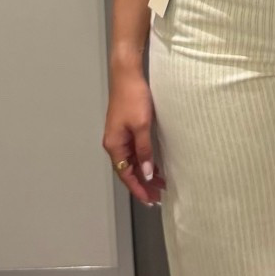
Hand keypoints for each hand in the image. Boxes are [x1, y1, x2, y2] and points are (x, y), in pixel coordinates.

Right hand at [103, 71, 164, 206]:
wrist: (127, 74)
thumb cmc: (133, 97)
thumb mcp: (142, 126)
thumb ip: (144, 151)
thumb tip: (145, 174)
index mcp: (114, 145)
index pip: (125, 174)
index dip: (138, 189)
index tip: (150, 201)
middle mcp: (114, 143)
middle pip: (127, 170)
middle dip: (142, 185)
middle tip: (158, 197)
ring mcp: (119, 136)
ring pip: (132, 162)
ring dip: (144, 173)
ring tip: (160, 185)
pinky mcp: (126, 129)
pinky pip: (134, 151)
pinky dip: (143, 161)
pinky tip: (154, 166)